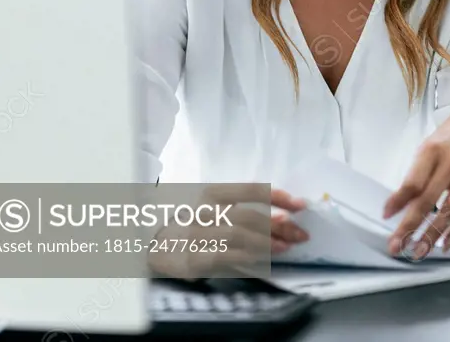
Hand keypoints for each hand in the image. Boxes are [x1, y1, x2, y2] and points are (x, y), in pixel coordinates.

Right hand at [148, 185, 308, 279]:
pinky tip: (267, 259)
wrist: (149, 244)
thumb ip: (241, 207)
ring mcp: (197, 235)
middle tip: (300, 233)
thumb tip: (282, 214)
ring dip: (269, 242)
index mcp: (211, 193)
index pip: (251, 190)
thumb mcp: (211, 207)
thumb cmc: (188, 223)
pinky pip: (228, 256)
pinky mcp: (194, 258)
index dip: (278, 196)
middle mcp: (204, 211)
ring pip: (241, 236)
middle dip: (280, 225)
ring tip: (288, 246)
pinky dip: (251, 257)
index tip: (300, 205)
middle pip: (250, 215)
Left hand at [382, 105, 449, 257]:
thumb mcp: (431, 145)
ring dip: (433, 233)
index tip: (386, 216)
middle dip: (410, 225)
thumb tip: (401, 203)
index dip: (398, 200)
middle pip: (428, 199)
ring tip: (420, 250)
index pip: (412, 180)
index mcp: (432, 150)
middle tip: (398, 245)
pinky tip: (447, 243)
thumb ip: (419, 172)